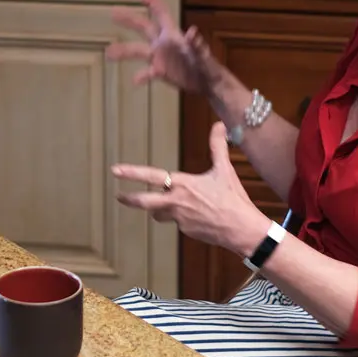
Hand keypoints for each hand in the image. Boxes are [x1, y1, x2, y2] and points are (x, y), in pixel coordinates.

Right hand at [106, 0, 223, 94]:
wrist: (208, 83)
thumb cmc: (207, 65)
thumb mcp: (202, 55)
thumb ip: (196, 44)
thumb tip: (193, 31)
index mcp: (173, 34)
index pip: (161, 13)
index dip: (151, 2)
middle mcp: (163, 43)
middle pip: (143, 27)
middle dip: (129, 19)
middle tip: (113, 12)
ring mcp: (160, 57)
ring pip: (138, 50)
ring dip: (123, 51)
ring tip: (109, 53)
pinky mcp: (160, 71)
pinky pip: (147, 72)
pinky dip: (141, 76)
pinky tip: (135, 80)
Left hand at [111, 121, 268, 255]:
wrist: (242, 229)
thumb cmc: (233, 199)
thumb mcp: (225, 170)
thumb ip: (218, 146)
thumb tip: (219, 125)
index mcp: (183, 184)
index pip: (152, 176)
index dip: (132, 173)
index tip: (115, 170)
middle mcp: (176, 202)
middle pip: (144, 202)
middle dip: (130, 199)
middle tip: (119, 196)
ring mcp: (179, 219)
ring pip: (159, 214)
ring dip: (158, 209)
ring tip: (164, 205)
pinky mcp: (185, 231)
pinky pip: (176, 222)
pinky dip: (181, 217)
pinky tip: (197, 216)